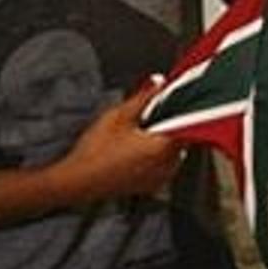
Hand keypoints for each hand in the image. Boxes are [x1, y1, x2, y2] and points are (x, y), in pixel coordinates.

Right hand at [56, 84, 181, 204]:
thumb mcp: (119, 116)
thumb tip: (158, 82)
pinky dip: (154, 157)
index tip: (171, 104)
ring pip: (172, 153)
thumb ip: (143, 97)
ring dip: (160, 142)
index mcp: (163, 148)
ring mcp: (161, 178)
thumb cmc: (96, 151)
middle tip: (144, 120)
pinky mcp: (152, 186)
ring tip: (135, 137)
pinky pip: (162, 166)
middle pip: (180, 139)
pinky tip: (132, 151)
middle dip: (166, 127)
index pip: (188, 126)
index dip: (180, 112)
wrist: (79, 180)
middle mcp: (168, 166)